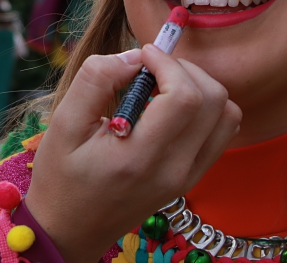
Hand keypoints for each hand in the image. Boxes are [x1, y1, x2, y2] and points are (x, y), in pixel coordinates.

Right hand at [24, 46, 241, 262]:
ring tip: (164, 86)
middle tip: (152, 69)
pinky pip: (221, 132)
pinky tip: (171, 107)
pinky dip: (205, 109)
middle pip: (213, 100)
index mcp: (139, 157)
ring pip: (226, 114)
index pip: (185, 97)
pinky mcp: (191, 178)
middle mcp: (173, 170)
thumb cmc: (60, 177)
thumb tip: (134, 57)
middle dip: (185, 70)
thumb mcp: (63, 124)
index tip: (143, 55)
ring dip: (200, 87)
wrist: (70, 230)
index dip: (168, 63)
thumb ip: (95, 80)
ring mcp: (188, 177)